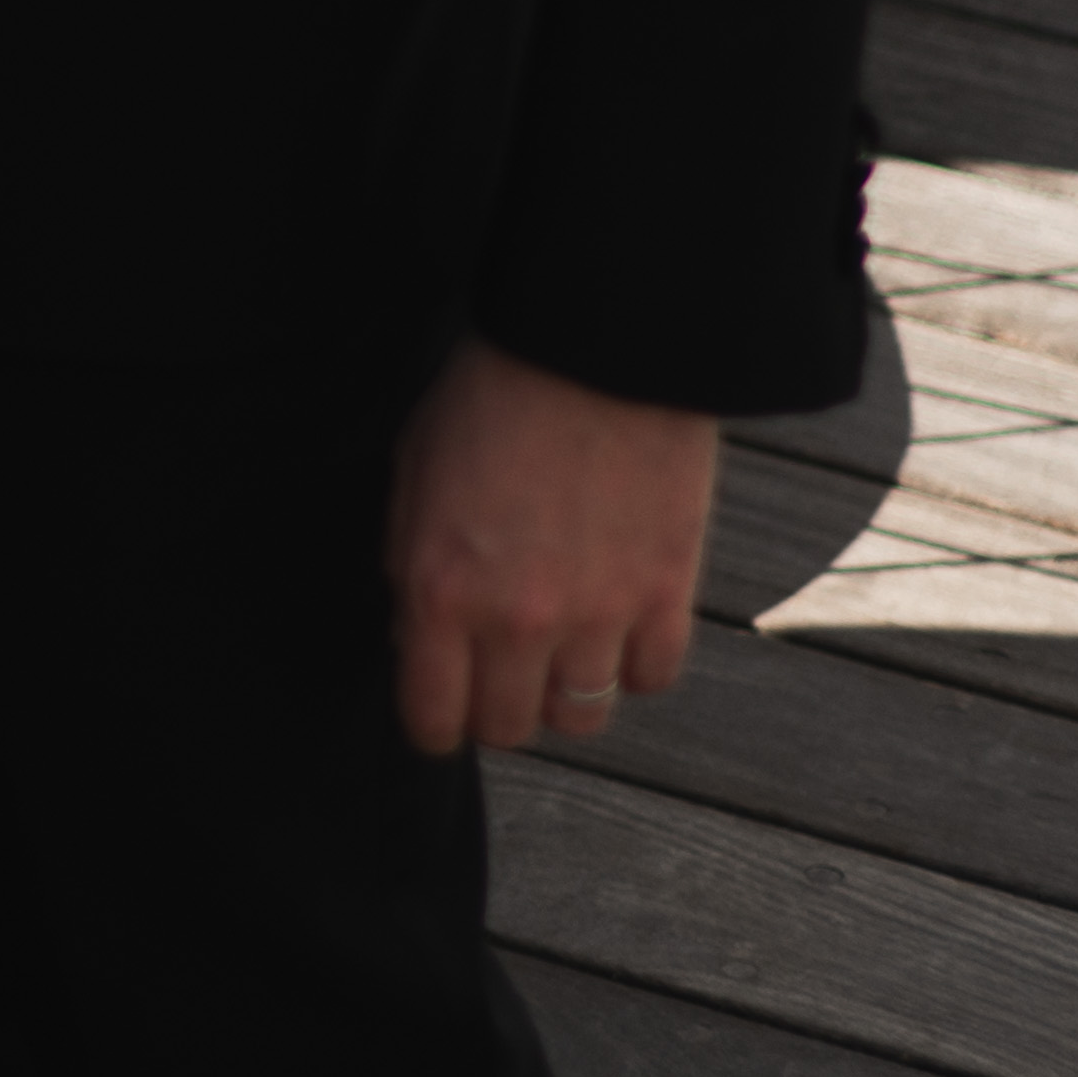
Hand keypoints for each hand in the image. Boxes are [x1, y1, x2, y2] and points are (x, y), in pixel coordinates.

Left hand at [385, 335, 717, 757]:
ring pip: (582, 716)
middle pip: (510, 728)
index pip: (433, 716)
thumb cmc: (489, 398)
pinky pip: (650, 679)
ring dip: (563, 690)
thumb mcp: (412, 477)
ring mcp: (599, 614)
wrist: (592, 348)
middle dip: (495, 709)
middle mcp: (518, 619)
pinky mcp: (667, 596)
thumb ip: (411, 568)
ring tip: (556, 646)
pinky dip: (632, 663)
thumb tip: (417, 637)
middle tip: (495, 673)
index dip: (432, 723)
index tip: (439, 711)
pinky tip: (615, 624)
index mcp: (440, 589)